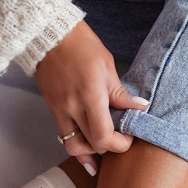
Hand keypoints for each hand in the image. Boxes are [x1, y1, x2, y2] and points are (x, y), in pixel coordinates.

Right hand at [33, 19, 148, 174]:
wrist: (48, 35)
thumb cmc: (80, 45)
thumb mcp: (106, 65)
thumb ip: (120, 93)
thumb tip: (140, 107)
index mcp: (90, 95)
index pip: (104, 136)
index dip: (119, 144)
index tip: (128, 137)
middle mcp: (73, 108)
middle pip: (92, 145)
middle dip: (109, 147)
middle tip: (119, 139)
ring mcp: (60, 111)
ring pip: (74, 148)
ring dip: (90, 152)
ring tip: (101, 149)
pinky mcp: (53, 110)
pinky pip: (64, 137)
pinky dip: (77, 145)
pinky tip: (87, 149)